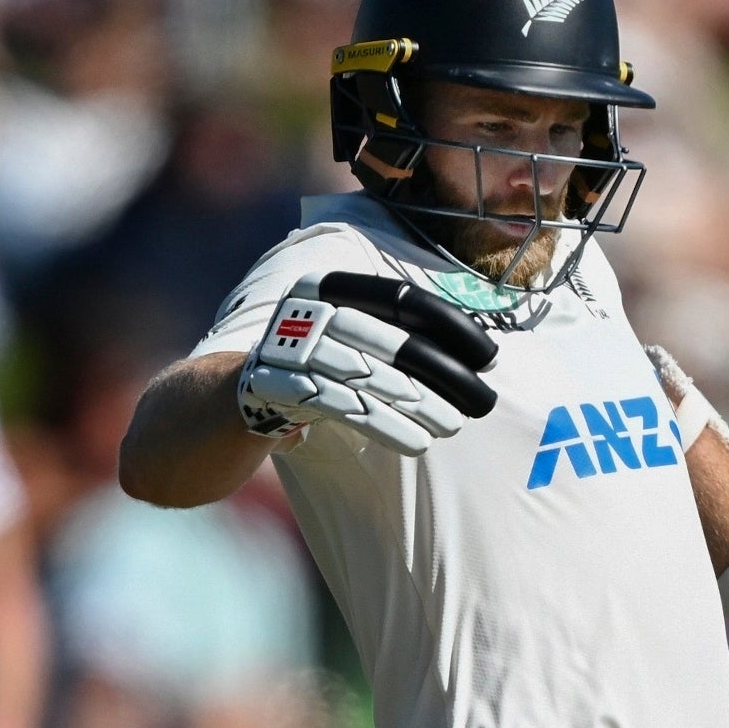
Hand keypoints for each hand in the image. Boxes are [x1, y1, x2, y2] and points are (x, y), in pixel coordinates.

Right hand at [236, 271, 498, 456]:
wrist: (239, 397)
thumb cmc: (315, 365)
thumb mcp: (349, 336)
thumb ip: (399, 336)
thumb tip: (478, 355)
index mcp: (329, 285)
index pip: (402, 300)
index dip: (450, 326)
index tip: (489, 356)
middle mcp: (307, 309)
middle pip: (391, 342)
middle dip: (443, 373)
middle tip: (482, 401)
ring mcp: (288, 347)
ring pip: (371, 378)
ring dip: (419, 405)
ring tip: (453, 426)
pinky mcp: (277, 387)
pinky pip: (344, 408)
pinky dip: (385, 426)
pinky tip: (416, 442)